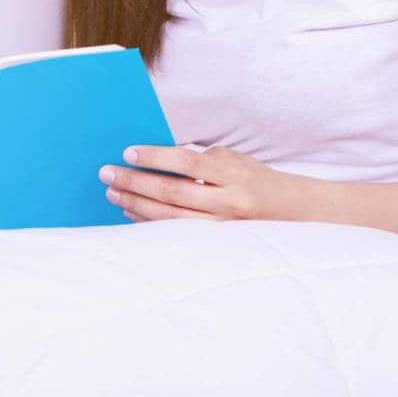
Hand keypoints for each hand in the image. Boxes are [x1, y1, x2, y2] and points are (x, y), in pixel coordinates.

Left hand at [99, 144, 280, 221]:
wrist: (290, 212)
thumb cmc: (254, 179)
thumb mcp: (233, 160)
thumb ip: (199, 160)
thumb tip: (157, 160)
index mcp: (232, 173)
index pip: (187, 162)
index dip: (155, 157)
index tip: (128, 152)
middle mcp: (227, 201)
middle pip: (172, 191)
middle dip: (135, 182)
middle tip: (107, 174)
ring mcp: (222, 226)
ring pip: (170, 217)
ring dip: (137, 204)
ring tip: (113, 193)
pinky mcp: (216, 243)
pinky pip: (177, 232)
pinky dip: (151, 222)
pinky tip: (132, 212)